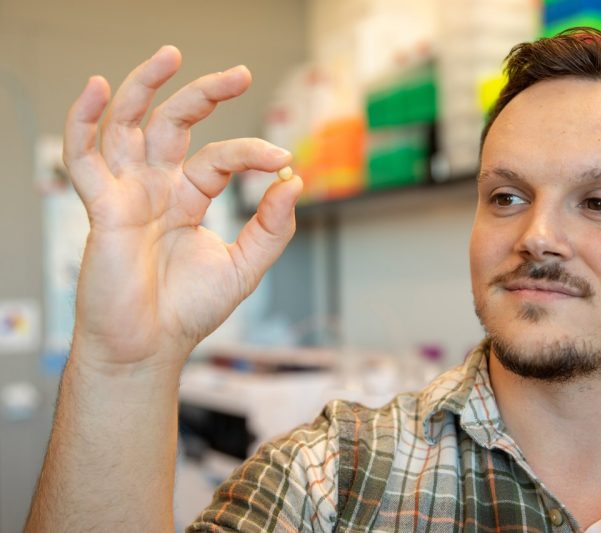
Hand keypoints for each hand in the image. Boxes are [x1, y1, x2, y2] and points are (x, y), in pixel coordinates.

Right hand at [64, 46, 301, 373]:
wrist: (149, 348)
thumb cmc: (188, 311)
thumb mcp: (244, 266)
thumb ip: (272, 227)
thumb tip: (295, 181)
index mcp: (189, 197)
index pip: (220, 157)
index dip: (251, 152)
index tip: (282, 157)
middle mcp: (157, 188)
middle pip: (173, 123)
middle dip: (203, 93)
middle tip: (240, 74)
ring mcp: (128, 193)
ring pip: (127, 125)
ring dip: (143, 86)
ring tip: (170, 55)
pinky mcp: (102, 208)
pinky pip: (83, 157)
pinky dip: (82, 121)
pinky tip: (95, 88)